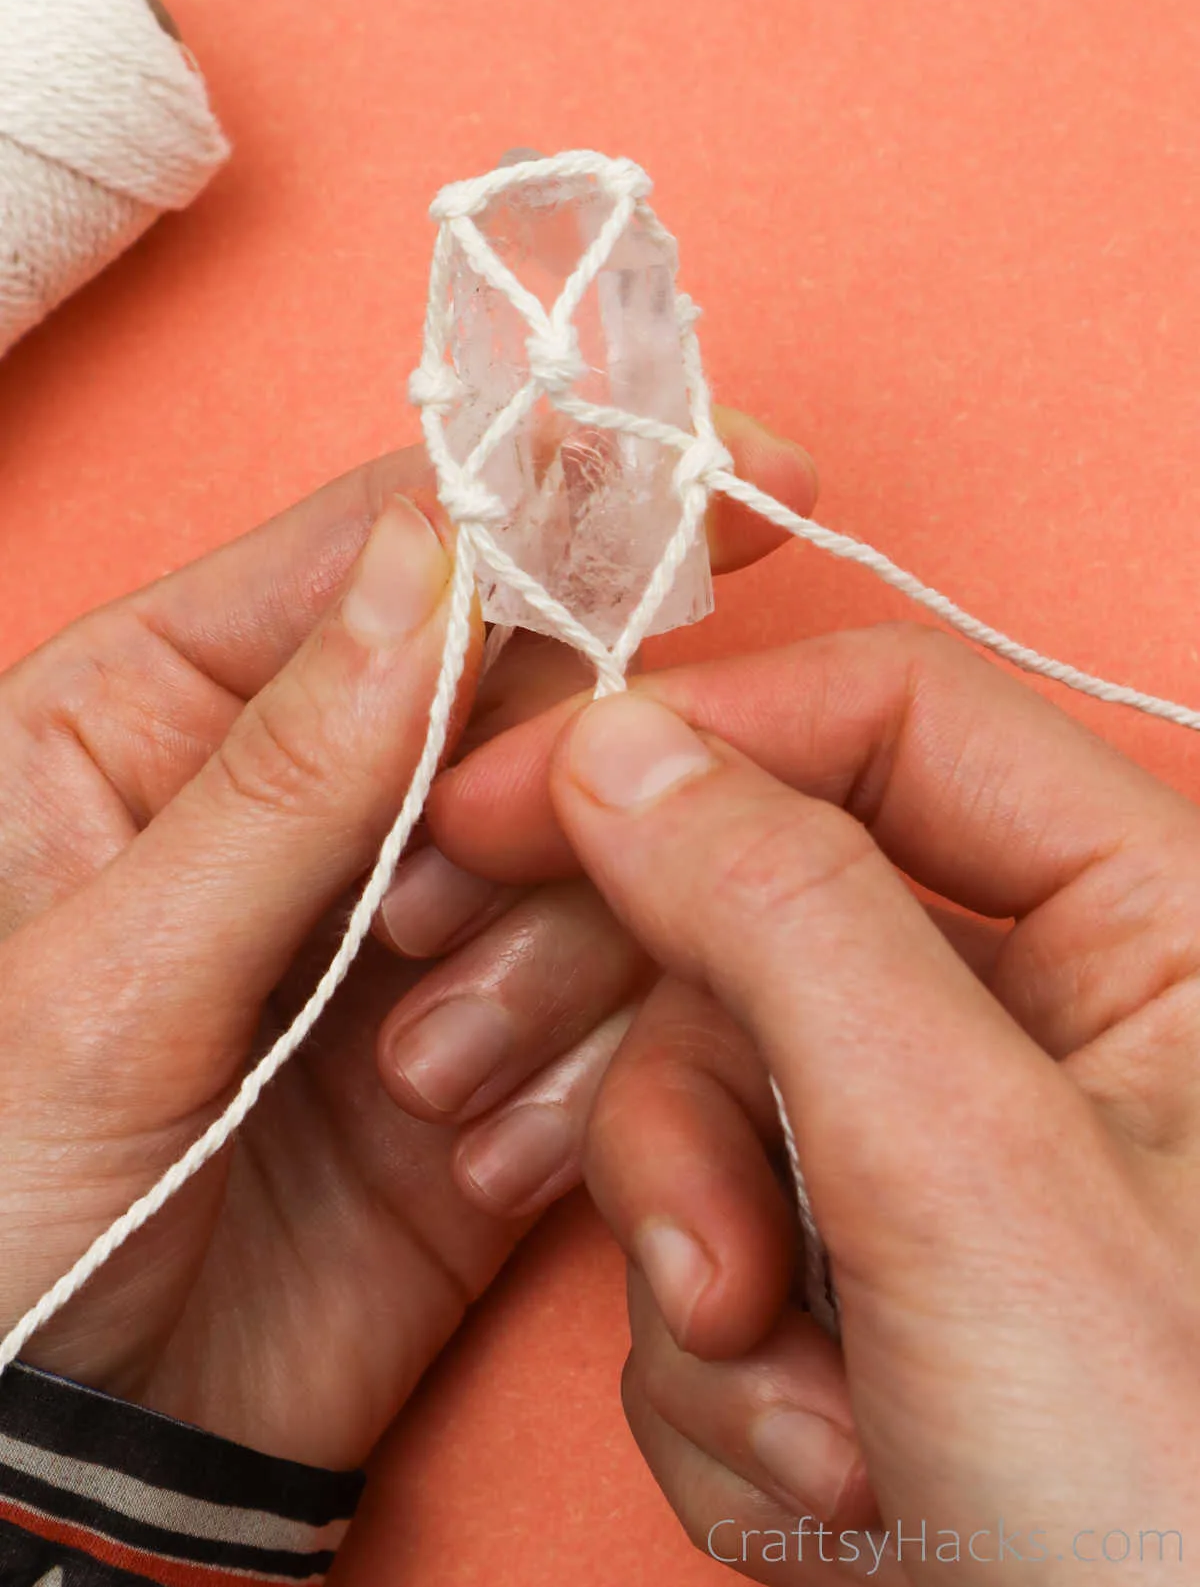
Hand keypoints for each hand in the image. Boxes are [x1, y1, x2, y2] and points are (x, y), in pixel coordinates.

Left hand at [0, 413, 811, 1470]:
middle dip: (558, 771)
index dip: (549, 494)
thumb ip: (289, 770)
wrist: (66, 1466)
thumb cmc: (1, 1203)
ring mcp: (417, 908)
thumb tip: (432, 554)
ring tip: (422, 1083)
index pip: (383, 541)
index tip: (724, 472)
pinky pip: (629, 989)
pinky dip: (592, 1067)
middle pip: (526, 673)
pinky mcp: (505, 1038)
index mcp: (164, 703)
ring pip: (602, 830)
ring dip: (552, 956)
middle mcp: (309, 782)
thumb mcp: (109, 980)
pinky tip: (479, 1157)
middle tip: (479, 894)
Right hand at [432, 629, 1199, 1578]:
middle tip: (543, 1168)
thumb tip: (618, 745)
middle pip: (767, 928)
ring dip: (705, 1280)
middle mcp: (1069, 1018)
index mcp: (1156, 918)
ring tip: (798, 1427)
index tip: (484, 811)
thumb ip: (781, 912)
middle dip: (671, 1100)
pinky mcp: (904, 1292)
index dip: (681, 741)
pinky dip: (738, 1384)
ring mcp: (974, 1164)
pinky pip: (733, 1252)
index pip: (885, 714)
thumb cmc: (1170, 1503)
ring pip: (723, 1108)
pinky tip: (825, 1495)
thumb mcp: (957, 1171)